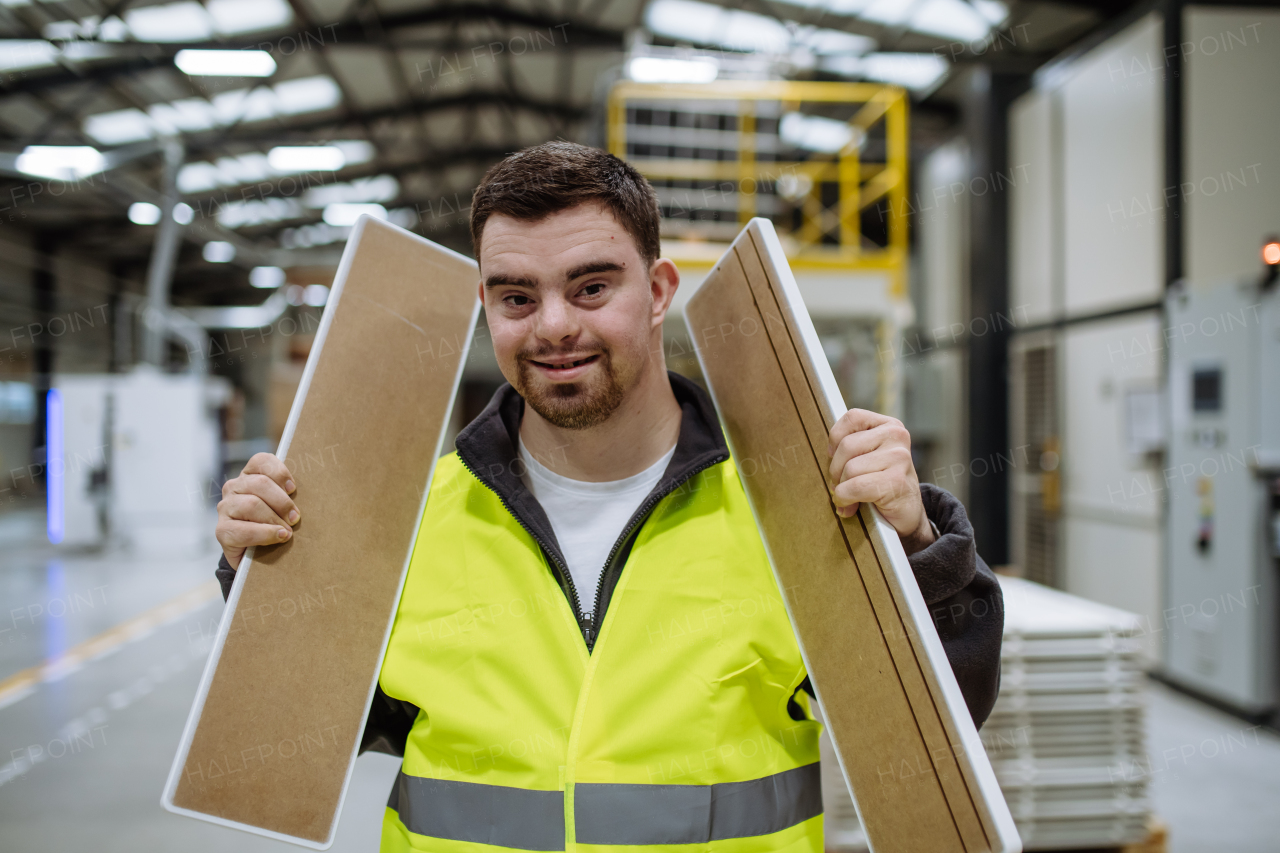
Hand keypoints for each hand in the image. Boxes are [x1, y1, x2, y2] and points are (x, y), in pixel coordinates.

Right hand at [216, 453, 299, 569]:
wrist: (255, 557)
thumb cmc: (274, 526)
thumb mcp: (283, 507)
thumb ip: (289, 496)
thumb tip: (310, 494)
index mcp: (249, 476)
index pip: (261, 461)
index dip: (280, 472)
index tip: (293, 489)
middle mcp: (234, 488)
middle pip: (260, 483)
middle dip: (282, 502)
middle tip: (295, 518)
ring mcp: (225, 508)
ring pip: (251, 504)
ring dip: (274, 519)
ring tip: (287, 531)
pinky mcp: (222, 531)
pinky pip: (243, 530)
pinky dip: (264, 534)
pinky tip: (278, 536)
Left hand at [826, 410, 935, 555]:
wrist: (906, 513)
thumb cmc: (882, 484)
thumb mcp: (869, 458)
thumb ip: (852, 447)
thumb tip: (826, 452)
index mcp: (890, 426)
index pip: (853, 418)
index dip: (835, 438)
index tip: (833, 456)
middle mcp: (897, 437)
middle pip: (846, 446)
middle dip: (836, 469)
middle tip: (839, 484)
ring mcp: (899, 458)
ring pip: (850, 468)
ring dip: (841, 487)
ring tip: (848, 497)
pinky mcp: (896, 481)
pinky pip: (855, 487)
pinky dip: (845, 499)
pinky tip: (849, 506)